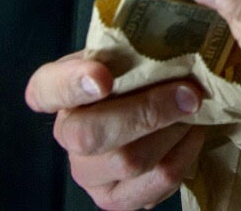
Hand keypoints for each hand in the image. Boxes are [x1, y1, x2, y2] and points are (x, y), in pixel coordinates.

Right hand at [25, 51, 205, 209]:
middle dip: (147, 112)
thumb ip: (135, 47)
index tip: (102, 77)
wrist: (161, 106)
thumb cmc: (142, 72)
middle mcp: (66, 135)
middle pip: (90, 135)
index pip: (46, 89)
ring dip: (173, 131)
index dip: (72, 85)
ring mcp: (88, 173)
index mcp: (59, 90)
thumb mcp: (130, 51)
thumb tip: (169, 46)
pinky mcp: (117, 199)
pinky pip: (156, 182)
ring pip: (128, 161)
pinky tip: (192, 133)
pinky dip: (184, 154)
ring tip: (194, 109)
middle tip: (189, 92)